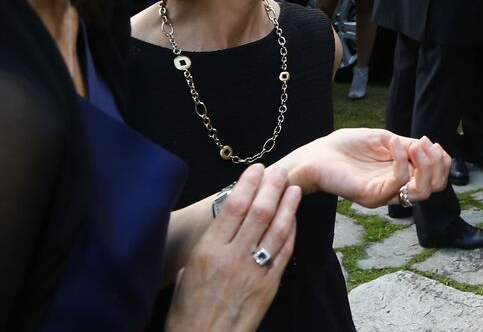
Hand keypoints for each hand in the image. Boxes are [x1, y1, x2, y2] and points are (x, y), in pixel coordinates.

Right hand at [165, 164, 299, 331]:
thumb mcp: (187, 273)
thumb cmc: (187, 312)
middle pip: (259, 213)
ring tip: (294, 188)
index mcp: (208, 252)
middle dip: (272, 188)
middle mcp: (233, 258)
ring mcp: (254, 272)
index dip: (248, 184)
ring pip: (277, 230)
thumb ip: (206, 247)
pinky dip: (291, 232)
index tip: (257, 169)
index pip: (233, 208)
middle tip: (281, 171)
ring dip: (288, 205)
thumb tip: (221, 226)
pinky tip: (294, 219)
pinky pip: (284, 253)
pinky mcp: (269, 286)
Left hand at [271, 129, 450, 206]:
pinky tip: (391, 143)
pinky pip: (398, 183)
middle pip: (435, 188)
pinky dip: (400, 159)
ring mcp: (384, 195)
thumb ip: (407, 146)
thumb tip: (429, 147)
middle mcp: (396, 189)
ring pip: (422, 192)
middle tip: (423, 144)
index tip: (428, 141)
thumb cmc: (346, 147)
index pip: (436, 179)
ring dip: (425, 164)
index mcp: (401, 176)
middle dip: (437, 163)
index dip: (441, 161)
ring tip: (415, 144)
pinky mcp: (371, 196)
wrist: (315, 156)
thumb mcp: (385, 140)